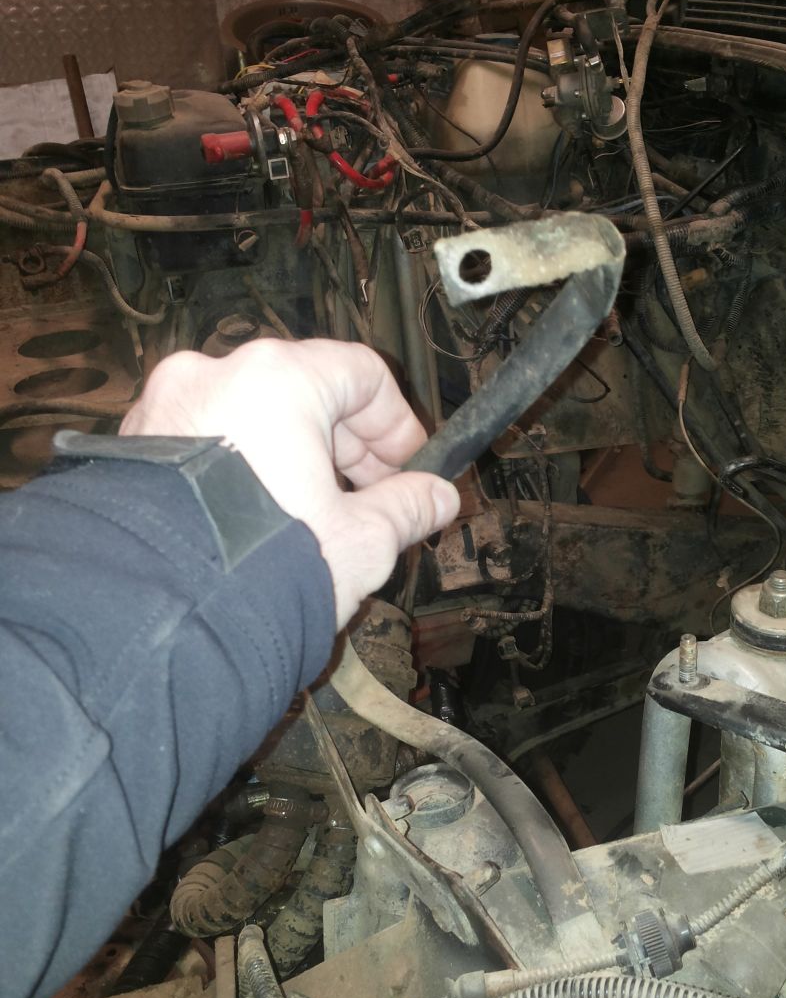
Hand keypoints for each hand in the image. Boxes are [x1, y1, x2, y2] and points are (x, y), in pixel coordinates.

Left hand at [120, 338, 459, 628]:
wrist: (160, 624)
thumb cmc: (263, 570)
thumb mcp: (361, 541)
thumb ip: (407, 508)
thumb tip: (439, 498)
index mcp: (277, 379)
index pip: (361, 374)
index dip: (398, 424)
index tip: (412, 468)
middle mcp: (215, 375)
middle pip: (305, 391)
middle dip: (348, 448)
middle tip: (373, 501)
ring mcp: (165, 408)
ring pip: (253, 418)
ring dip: (297, 459)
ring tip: (317, 521)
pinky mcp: (135, 448)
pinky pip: (208, 442)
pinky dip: (244, 469)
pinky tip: (262, 525)